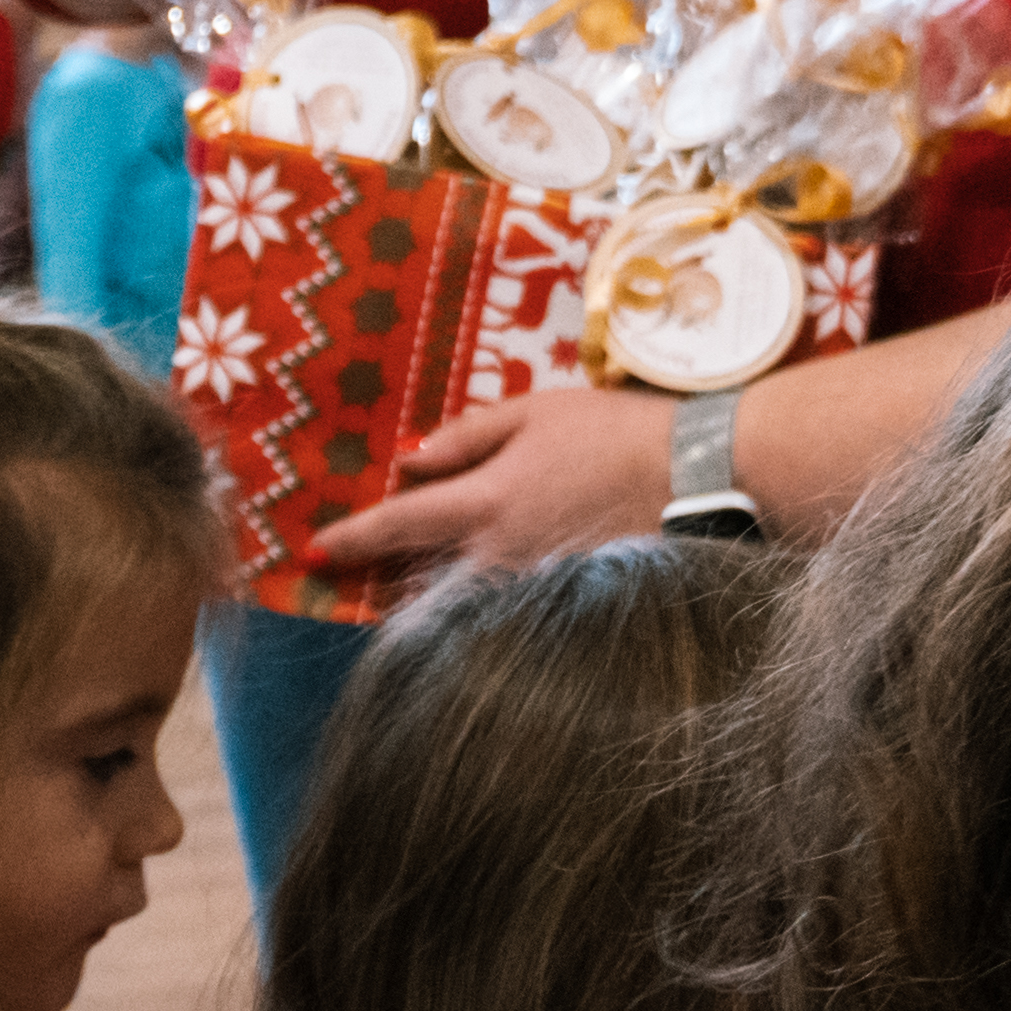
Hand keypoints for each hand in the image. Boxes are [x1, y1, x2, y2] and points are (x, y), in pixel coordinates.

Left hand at [318, 375, 675, 578]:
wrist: (697, 477)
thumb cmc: (614, 433)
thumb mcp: (533, 413)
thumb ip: (465, 438)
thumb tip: (408, 462)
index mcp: (486, 504)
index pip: (399, 525)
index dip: (352, 537)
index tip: (313, 550)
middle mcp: (501, 556)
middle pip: (424, 573)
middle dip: (388, 573)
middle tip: (356, 565)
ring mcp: (534, 584)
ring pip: (465, 589)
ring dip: (435, 582)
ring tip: (412, 573)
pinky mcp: (565, 596)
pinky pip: (506, 597)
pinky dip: (483, 589)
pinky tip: (488, 575)